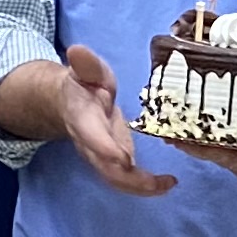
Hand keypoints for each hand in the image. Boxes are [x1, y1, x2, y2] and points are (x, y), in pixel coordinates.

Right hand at [50, 44, 172, 196]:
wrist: (68, 103)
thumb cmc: (82, 84)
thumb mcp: (85, 70)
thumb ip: (85, 64)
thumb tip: (76, 50)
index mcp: (83, 117)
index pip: (90, 135)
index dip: (104, 147)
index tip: (123, 157)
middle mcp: (90, 142)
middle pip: (104, 166)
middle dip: (128, 177)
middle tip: (155, 182)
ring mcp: (100, 155)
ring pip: (115, 178)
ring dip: (141, 187)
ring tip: (168, 184)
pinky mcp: (112, 161)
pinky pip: (126, 179)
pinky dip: (146, 186)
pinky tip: (169, 183)